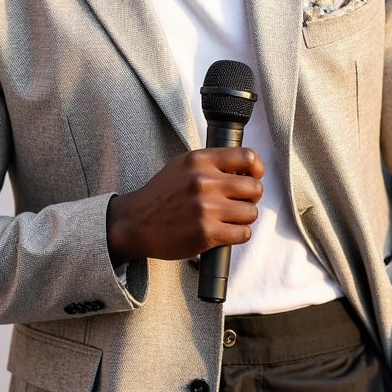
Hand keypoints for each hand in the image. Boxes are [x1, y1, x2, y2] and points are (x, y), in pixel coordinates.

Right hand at [106, 147, 263, 266]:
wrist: (135, 223)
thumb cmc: (162, 195)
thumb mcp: (182, 166)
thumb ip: (211, 163)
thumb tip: (248, 167)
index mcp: (198, 161)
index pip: (246, 157)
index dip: (256, 168)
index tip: (253, 176)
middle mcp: (203, 182)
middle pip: (254, 187)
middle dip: (251, 197)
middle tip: (238, 202)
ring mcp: (205, 209)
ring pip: (251, 212)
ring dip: (244, 218)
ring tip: (228, 219)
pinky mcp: (206, 233)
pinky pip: (243, 233)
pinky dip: (238, 234)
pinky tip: (225, 231)